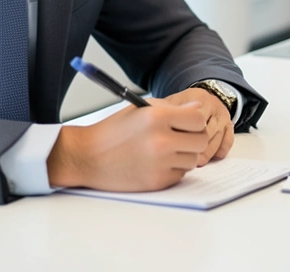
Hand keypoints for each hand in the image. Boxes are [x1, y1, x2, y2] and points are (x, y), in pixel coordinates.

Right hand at [48, 100, 208, 190]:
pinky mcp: (157, 181)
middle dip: (194, 138)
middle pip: (201, 141)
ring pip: (193, 159)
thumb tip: (198, 109)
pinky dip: (172, 169)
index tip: (187, 123)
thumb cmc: (114, 130)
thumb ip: (173, 108)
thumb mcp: (141, 109)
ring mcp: (160, 163)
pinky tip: (155, 163)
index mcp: (157, 117)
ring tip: (164, 150)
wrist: (87, 157)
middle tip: (181, 137)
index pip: (198, 119)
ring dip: (184, 155)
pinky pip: (180, 174)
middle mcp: (161, 140)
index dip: (195, 121)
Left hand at [159, 87, 234, 165]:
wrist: (202, 99)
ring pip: (217, 140)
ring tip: (194, 162)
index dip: (184, 135)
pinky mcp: (230, 126)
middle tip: (183, 158)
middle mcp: (214, 105)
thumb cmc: (181, 105)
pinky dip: (218, 152)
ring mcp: (223, 116)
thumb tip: (157, 128)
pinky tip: (208, 158)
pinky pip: (227, 142)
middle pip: (207, 132)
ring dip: (206, 154)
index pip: (194, 119)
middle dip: (195, 148)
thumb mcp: (170, 103)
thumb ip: (164, 112)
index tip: (173, 146)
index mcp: (198, 97)